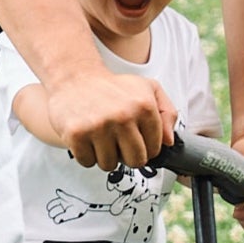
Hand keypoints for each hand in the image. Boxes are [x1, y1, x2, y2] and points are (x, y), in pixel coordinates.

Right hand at [44, 66, 168, 171]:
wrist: (74, 78)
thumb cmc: (112, 87)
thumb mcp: (147, 89)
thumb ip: (167, 112)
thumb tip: (169, 142)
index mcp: (144, 106)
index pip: (154, 149)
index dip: (144, 148)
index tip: (134, 138)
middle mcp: (124, 116)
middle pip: (135, 161)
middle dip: (126, 156)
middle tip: (117, 141)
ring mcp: (99, 126)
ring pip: (110, 165)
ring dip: (104, 155)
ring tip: (99, 136)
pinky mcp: (77, 134)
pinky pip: (87, 162)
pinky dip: (85, 154)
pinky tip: (86, 136)